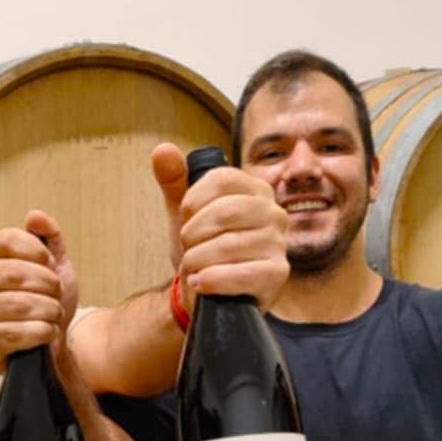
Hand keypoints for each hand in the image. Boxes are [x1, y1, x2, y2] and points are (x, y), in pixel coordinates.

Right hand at [0, 210, 79, 372]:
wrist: (51, 339)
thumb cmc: (46, 297)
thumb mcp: (55, 263)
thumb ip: (49, 236)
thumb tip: (34, 216)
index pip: (8, 238)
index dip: (38, 252)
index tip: (51, 266)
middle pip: (15, 273)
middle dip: (48, 285)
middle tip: (56, 294)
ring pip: (20, 305)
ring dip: (49, 310)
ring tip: (54, 313)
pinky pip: (17, 332)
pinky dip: (43, 332)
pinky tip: (47, 331)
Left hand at [151, 142, 289, 311]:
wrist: (204, 290)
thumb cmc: (201, 247)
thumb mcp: (184, 212)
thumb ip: (174, 180)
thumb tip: (162, 150)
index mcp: (255, 191)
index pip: (224, 179)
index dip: (195, 199)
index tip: (185, 217)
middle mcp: (273, 213)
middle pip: (227, 211)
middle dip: (194, 233)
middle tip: (188, 247)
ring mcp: (279, 244)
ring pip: (230, 245)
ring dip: (198, 259)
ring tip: (193, 267)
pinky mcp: (277, 274)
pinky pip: (243, 274)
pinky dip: (213, 280)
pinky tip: (200, 283)